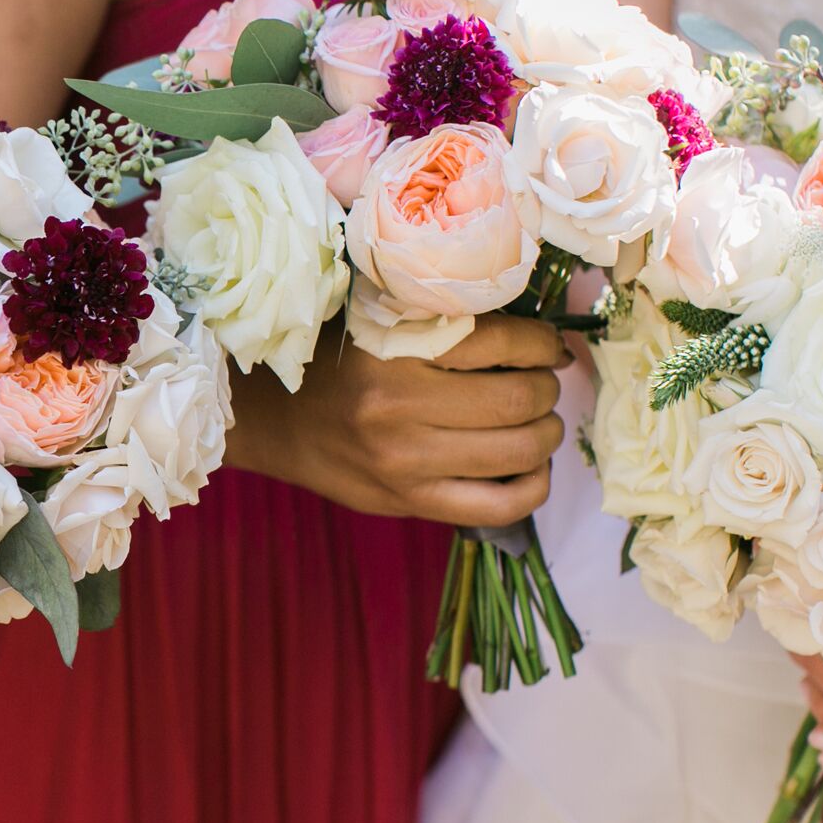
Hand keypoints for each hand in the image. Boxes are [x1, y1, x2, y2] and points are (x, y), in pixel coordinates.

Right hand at [225, 315, 568, 526]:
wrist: (276, 420)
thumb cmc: (337, 361)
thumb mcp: (378, 318)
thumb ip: (442, 315)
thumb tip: (537, 332)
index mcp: (391, 349)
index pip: (501, 341)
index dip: (542, 342)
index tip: (546, 345)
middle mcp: (396, 409)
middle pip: (519, 399)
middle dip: (546, 387)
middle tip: (540, 381)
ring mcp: (404, 463)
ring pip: (520, 451)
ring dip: (546, 431)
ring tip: (536, 420)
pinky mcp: (409, 502)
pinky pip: (500, 506)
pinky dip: (532, 485)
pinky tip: (527, 465)